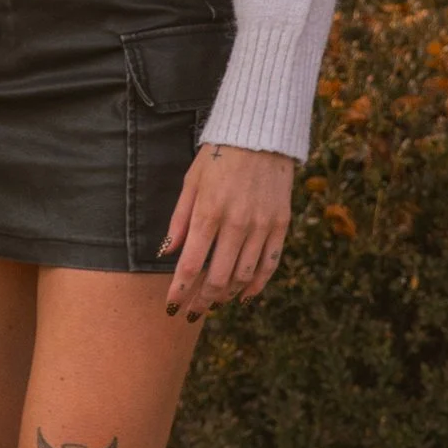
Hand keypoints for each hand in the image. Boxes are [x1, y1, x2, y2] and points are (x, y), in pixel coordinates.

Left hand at [158, 144, 295, 316]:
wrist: (261, 135)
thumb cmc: (218, 157)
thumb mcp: (191, 182)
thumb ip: (179, 220)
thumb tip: (167, 252)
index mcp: (208, 212)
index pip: (191, 265)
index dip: (180, 291)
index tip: (171, 307)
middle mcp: (236, 224)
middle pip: (218, 278)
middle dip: (202, 301)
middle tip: (192, 312)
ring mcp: (262, 226)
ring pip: (244, 276)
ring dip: (227, 295)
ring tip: (214, 302)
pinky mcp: (281, 225)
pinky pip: (270, 264)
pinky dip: (256, 285)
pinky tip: (244, 295)